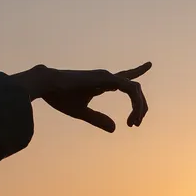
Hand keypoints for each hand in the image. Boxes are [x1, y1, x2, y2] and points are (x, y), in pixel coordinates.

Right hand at [10, 62, 150, 132]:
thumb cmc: (60, 97)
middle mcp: (107, 77)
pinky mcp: (106, 78)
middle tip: (136, 124)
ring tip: (134, 123)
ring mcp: (107, 76)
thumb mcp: (81, 112)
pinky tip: (132, 117)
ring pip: (135, 88)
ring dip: (139, 107)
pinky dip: (135, 103)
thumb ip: (98, 119)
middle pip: (135, 88)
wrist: (46, 85)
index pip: (125, 78)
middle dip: (141, 106)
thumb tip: (115, 129)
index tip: (149, 66)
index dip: (138, 71)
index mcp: (102, 83)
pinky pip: (130, 89)